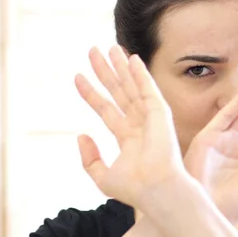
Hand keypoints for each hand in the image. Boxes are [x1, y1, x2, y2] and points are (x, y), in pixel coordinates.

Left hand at [74, 46, 184, 207]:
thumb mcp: (102, 177)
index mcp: (128, 138)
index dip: (91, 93)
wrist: (155, 189)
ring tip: (109, 47)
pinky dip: (140, 73)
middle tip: (92, 51)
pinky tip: (131, 58)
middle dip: (105, 72)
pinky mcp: (160, 112)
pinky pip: (147, 88)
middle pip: (118, 92)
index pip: (106, 109)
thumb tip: (81, 135)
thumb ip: (90, 159)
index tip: (77, 77)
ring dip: (120, 66)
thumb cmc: (134, 188)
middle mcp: (139, 124)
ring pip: (131, 86)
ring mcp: (150, 117)